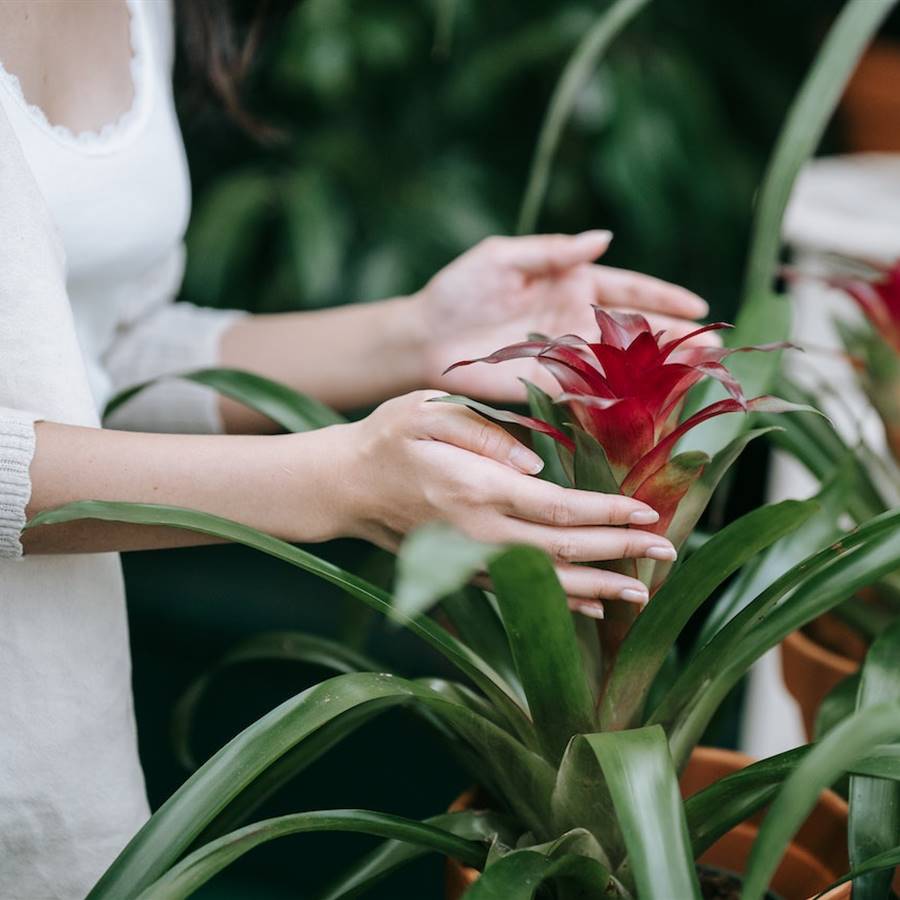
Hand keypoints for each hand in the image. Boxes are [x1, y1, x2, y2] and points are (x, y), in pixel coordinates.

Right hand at [333, 391, 676, 614]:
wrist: (343, 486)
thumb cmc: (387, 438)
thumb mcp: (427, 411)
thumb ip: (484, 432)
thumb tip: (535, 462)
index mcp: (477, 488)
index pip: (556, 508)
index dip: (606, 513)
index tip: (647, 513)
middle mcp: (479, 533)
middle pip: (562, 551)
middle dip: (619, 552)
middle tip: (668, 553)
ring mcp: (471, 558)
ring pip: (547, 582)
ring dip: (599, 588)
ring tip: (643, 592)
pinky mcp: (464, 570)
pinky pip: (523, 592)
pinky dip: (562, 601)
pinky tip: (592, 606)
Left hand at [414, 231, 710, 401]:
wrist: (427, 337)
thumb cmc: (460, 290)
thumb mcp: (503, 257)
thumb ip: (553, 250)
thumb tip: (603, 239)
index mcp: (571, 283)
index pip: (629, 288)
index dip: (665, 296)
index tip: (700, 305)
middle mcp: (577, 319)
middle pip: (637, 327)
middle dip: (677, 335)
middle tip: (715, 346)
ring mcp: (568, 354)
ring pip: (625, 361)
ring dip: (661, 367)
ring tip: (700, 372)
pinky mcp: (552, 383)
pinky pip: (595, 389)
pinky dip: (625, 395)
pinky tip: (654, 400)